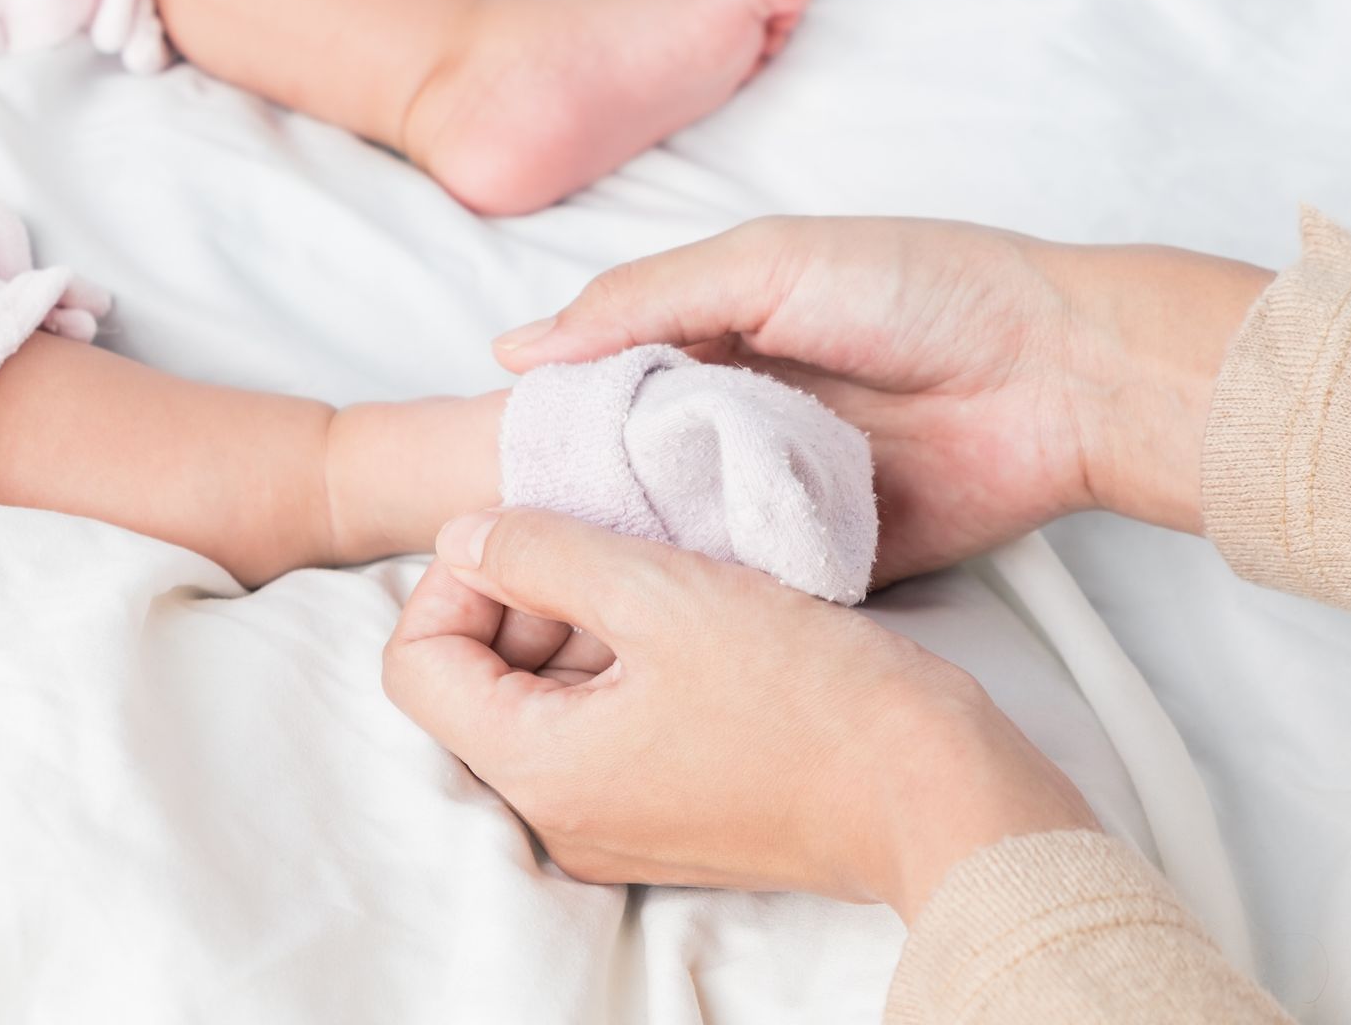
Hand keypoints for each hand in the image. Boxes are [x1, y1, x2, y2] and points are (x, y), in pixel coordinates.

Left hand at [381, 507, 1096, 920]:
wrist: (934, 787)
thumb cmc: (806, 693)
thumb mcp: (659, 592)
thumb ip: (541, 552)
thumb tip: (465, 533)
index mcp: (538, 768)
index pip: (416, 662)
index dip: (455, 578)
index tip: (531, 529)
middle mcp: (560, 814)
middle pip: (477, 680)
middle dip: (524, 595)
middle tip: (606, 540)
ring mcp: (615, 821)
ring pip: (544, 696)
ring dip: (582, 620)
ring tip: (661, 569)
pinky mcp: (669, 811)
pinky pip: (605, 723)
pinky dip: (626, 658)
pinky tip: (693, 611)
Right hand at [494, 217, 1269, 579]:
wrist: (1058, 374)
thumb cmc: (918, 290)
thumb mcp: (767, 263)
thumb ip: (644, 301)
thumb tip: (515, 348)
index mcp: (712, 341)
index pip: (601, 387)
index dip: (547, 422)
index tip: (486, 464)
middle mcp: (733, 421)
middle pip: (631, 471)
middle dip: (584, 501)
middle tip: (511, 543)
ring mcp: (775, 494)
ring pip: (679, 536)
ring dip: (640, 551)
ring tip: (565, 585)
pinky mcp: (823, 559)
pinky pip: (747, 583)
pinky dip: (711, 592)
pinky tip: (654, 612)